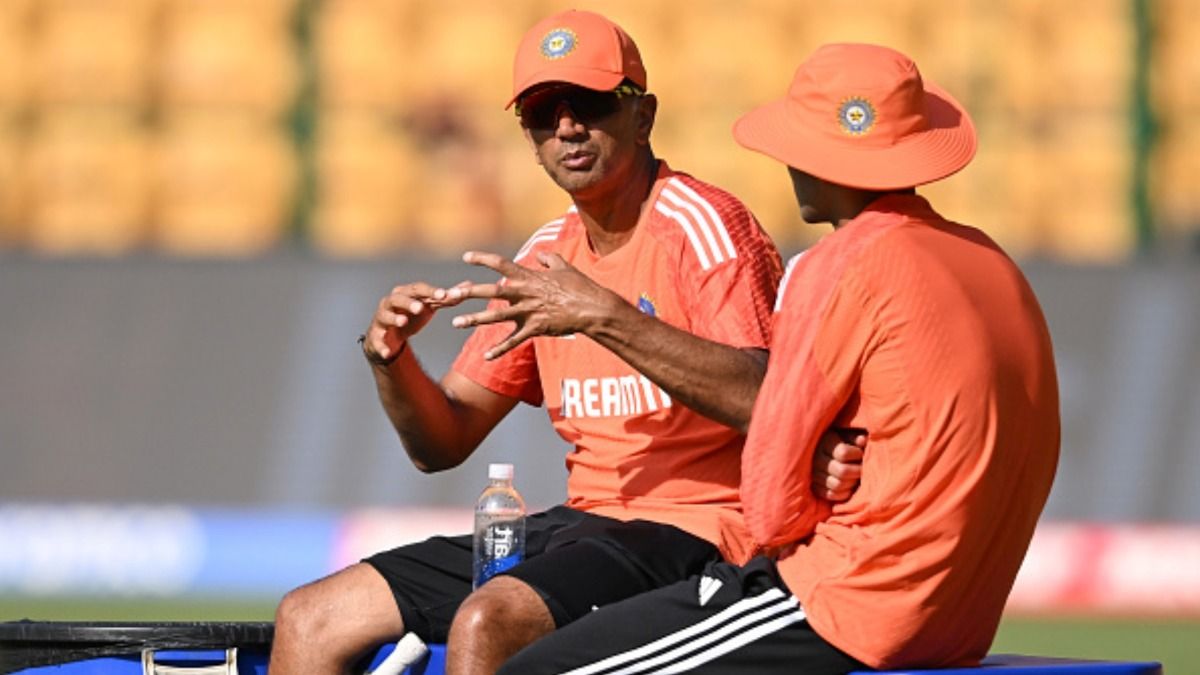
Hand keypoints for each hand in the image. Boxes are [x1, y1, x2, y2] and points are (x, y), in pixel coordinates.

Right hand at [362, 281, 467, 364]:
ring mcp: (382, 319)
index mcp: (405, 293)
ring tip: (403, 322)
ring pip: (385, 316)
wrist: (389, 336)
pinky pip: (377, 341)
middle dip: (409, 303)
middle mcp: (391, 303)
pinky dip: (381, 347)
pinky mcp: (375, 336)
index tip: (444, 295)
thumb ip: (446, 298)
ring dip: (394, 318)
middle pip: (399, 299)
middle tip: (420, 308)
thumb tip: (468, 286)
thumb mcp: (429, 307)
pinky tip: (387, 353)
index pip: (418, 289)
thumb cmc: (411, 316)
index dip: (431, 291)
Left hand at [448, 250, 621, 359]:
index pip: (500, 264)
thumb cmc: (580, 286)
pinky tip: (486, 356)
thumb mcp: (564, 266)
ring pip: (496, 316)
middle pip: (489, 291)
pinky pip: (514, 341)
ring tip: (456, 322)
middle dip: (467, 292)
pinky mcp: (535, 329)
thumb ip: (549, 259)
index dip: (482, 259)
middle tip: (448, 295)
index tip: (466, 258)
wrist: (592, 308)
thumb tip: (540, 254)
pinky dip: (500, 349)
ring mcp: (528, 312)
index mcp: (528, 276)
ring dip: (474, 319)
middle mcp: (524, 293)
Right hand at [812, 429, 865, 501]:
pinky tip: (849, 486)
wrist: (826, 452)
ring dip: (852, 483)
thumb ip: (855, 437)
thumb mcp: (848, 434)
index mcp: (825, 442)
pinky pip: (831, 495)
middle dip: (857, 471)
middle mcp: (816, 459)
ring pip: (837, 485)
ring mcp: (814, 475)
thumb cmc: (842, 441)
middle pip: (842, 472)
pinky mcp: (814, 487)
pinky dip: (844, 493)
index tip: (861, 453)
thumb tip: (862, 441)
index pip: (843, 453)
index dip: (857, 454)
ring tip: (856, 477)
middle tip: (863, 469)